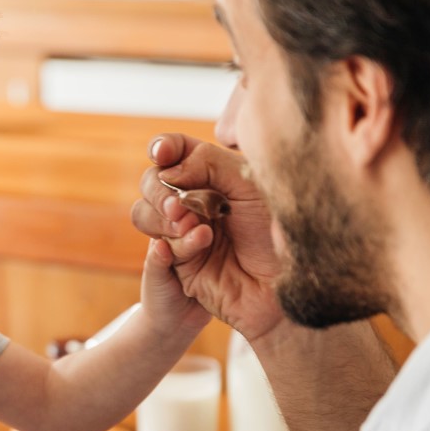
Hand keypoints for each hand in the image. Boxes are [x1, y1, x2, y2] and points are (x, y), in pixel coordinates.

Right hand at [131, 133, 282, 340]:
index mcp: (213, 176)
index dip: (163, 148)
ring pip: (143, 213)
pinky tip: (204, 241)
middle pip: (151, 181)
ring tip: (191, 224)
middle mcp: (195, 201)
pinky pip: (158, 247)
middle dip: (159, 189)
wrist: (287, 282)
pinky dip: (179, 241)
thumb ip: (208, 162)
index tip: (164, 152)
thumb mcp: (249, 182)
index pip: (175, 151)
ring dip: (162, 216)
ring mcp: (184, 232)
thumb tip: (167, 170)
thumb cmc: (277, 229)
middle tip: (178, 204)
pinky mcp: (179, 263)